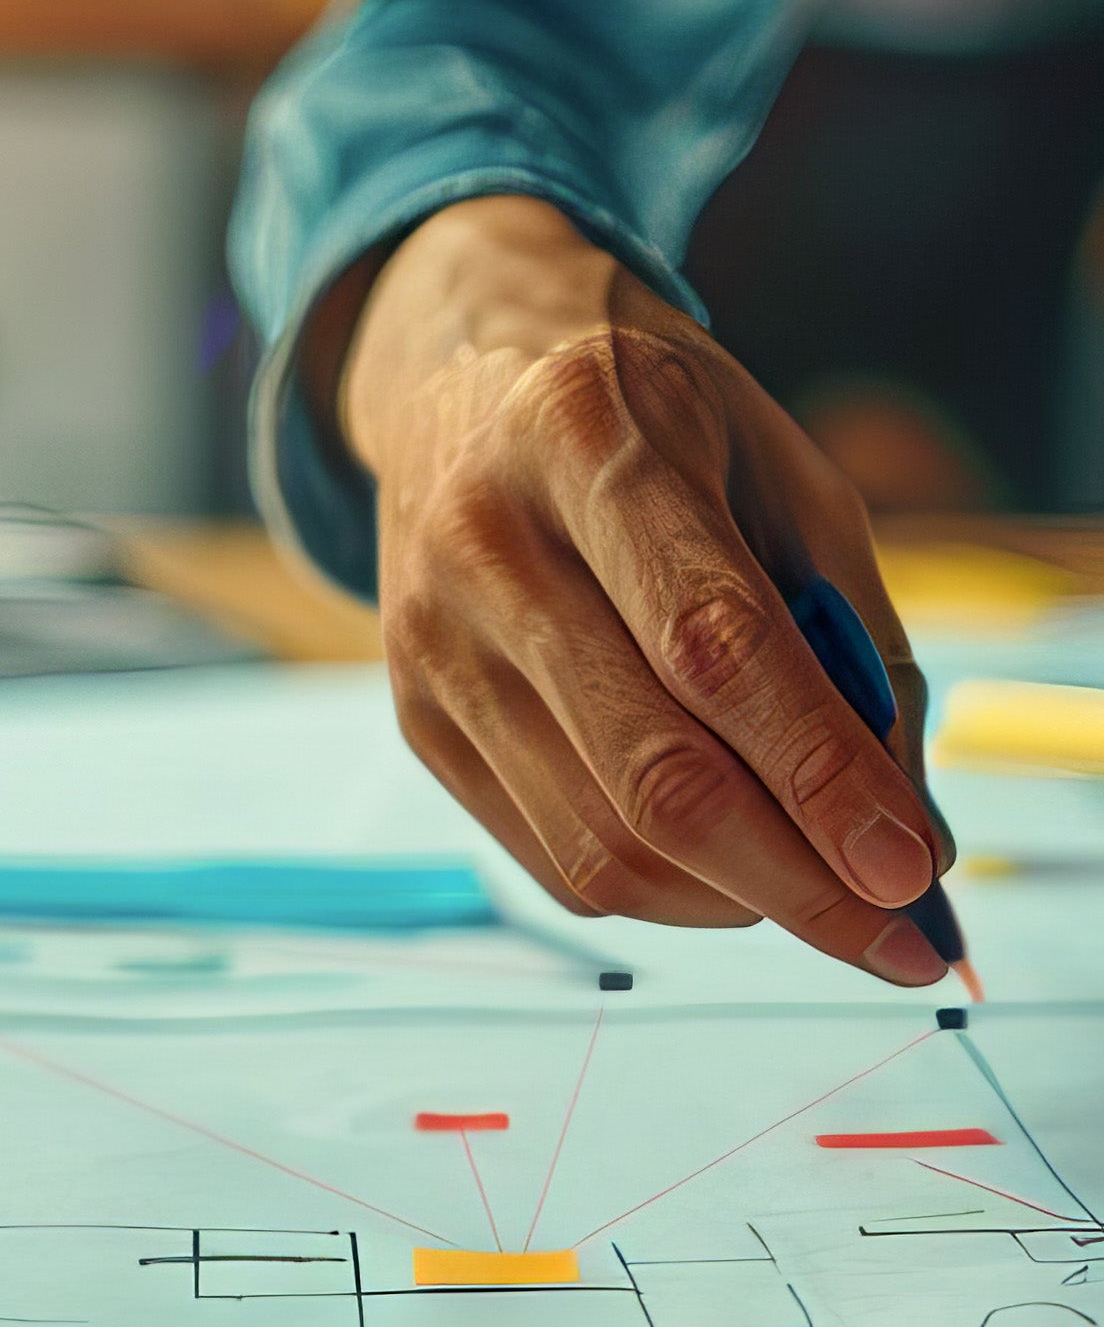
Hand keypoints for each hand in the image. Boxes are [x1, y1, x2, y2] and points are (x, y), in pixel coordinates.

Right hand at [341, 196, 950, 985]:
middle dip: (792, 879)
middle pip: (650, 769)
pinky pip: (552, 858)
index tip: (909, 867)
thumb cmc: (655, 433)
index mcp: (587, 438)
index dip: (817, 768)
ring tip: (821, 896)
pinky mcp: (416, 721)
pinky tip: (726, 871)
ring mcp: (432, 644)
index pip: (711, 641)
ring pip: (598, 842)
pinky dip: (663, 892)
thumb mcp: (780, 476)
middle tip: (895, 939)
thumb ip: (851, 639)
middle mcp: (485, 543)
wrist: (461, 386)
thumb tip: (906, 838)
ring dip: (735, 900)